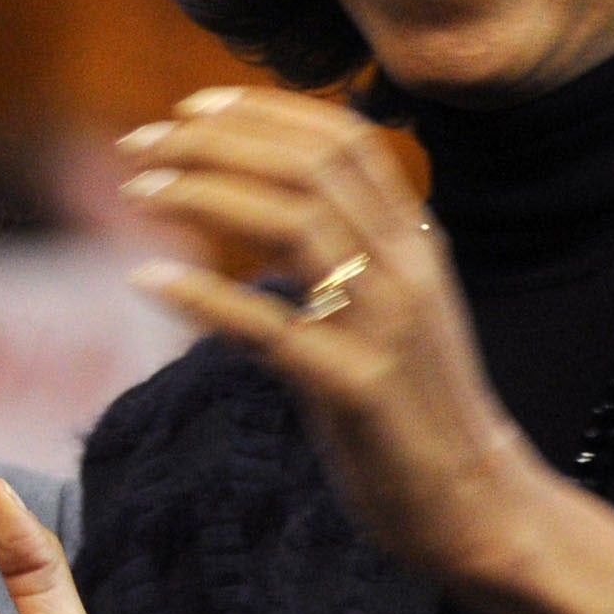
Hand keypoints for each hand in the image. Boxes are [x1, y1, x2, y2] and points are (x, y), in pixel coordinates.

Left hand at [124, 87, 538, 585]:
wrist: (475, 505)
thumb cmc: (411, 407)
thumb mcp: (386, 309)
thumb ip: (337, 249)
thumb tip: (247, 200)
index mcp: (416, 242)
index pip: (344, 141)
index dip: (264, 113)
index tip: (189, 108)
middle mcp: (408, 270)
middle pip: (310, 170)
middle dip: (216, 144)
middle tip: (138, 144)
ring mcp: (387, 327)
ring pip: (295, 226)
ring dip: (204, 195)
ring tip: (138, 190)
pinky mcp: (358, 390)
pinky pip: (271, 328)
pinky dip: (204, 296)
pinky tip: (148, 279)